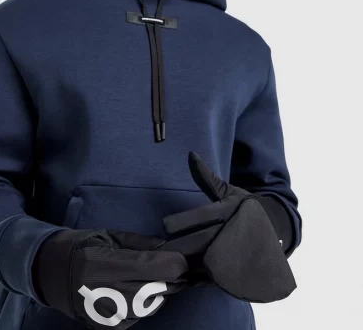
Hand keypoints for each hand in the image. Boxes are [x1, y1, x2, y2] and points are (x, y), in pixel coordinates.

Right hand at [32, 228, 187, 328]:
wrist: (48, 272)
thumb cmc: (79, 246)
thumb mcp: (109, 236)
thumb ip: (140, 244)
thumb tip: (167, 248)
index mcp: (107, 265)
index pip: (158, 269)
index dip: (176, 263)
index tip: (180, 256)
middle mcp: (110, 293)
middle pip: (161, 289)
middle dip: (171, 277)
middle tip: (170, 264)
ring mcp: (109, 314)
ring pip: (153, 305)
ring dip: (159, 290)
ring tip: (151, 276)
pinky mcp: (109, 327)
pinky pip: (140, 315)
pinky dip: (145, 302)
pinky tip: (135, 289)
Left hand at [158, 151, 296, 302]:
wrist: (277, 229)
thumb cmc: (247, 208)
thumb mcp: (229, 191)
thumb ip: (206, 176)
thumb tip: (191, 155)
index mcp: (225, 211)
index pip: (197, 217)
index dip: (179, 223)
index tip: (166, 225)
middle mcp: (227, 232)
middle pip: (195, 242)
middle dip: (175, 246)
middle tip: (156, 248)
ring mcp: (230, 254)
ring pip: (201, 261)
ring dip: (183, 263)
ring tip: (163, 264)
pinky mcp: (233, 270)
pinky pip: (210, 277)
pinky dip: (195, 277)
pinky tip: (180, 277)